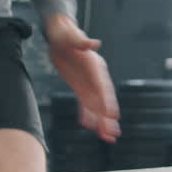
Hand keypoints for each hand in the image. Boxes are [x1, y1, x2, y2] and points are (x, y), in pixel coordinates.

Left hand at [45, 14, 119, 142]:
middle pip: (103, 100)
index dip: (107, 101)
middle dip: (107, 118)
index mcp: (95, 66)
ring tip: (106, 137)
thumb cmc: (65, 34)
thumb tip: (94, 43)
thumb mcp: (70, 36)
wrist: (59, 35)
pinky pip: (83, 103)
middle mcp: (94, 77)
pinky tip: (88, 126)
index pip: (103, 86)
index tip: (111, 115)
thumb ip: (82, 41)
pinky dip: (86, 115)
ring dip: (100, 121)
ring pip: (95, 106)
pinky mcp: (79, 86)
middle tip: (112, 133)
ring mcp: (87, 83)